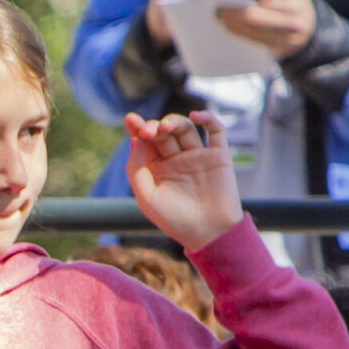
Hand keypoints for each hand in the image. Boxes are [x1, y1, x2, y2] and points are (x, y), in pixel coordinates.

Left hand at [124, 109, 242, 252]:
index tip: (130, 119)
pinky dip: (208, 119)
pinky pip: (216, 131)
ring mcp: (197, 156)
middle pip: (163, 132)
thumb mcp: (146, 197)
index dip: (137, 128)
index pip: (145, 142)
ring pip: (185, 129)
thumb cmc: (174, 220)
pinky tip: (195, 115)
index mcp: (156, 169)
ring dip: (174, 122)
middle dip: (154, 127)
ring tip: (164, 127)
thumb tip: (134, 139)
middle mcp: (176, 159)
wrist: (209, 233)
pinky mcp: (218, 156)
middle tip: (148, 131)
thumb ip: (137, 168)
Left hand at [215, 0, 317, 57]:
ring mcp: (284, 43)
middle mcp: (292, 28)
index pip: (269, 5)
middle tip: (218, 10)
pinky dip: (240, 35)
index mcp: (297, 8)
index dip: (249, 4)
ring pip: (253, 35)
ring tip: (219, 18)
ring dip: (234, 27)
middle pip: (258, 22)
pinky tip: (228, 28)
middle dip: (236, 16)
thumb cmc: (296, 5)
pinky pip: (254, 44)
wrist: (310, 31)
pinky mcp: (276, 54)